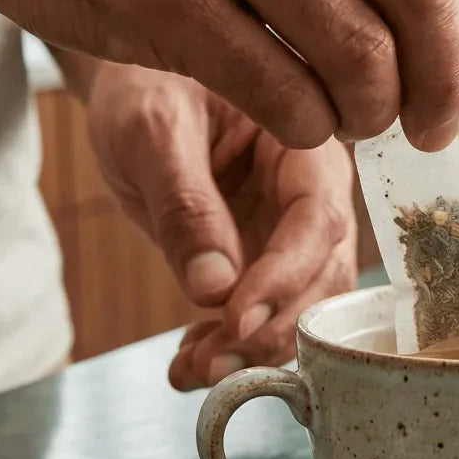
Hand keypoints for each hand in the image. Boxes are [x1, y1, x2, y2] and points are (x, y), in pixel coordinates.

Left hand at [85, 62, 357, 388]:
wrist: (135, 90)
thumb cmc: (145, 87)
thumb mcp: (151, 132)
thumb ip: (184, 203)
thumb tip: (213, 289)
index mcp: (305, 142)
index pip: (319, 217)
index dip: (285, 275)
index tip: (234, 318)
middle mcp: (313, 192)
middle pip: (323, 273)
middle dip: (274, 327)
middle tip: (214, 363)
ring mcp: (290, 231)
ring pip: (301, 305)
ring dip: (256, 349)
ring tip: (194, 370)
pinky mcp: (262, 260)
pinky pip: (264, 314)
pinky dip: (232, 347)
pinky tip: (188, 362)